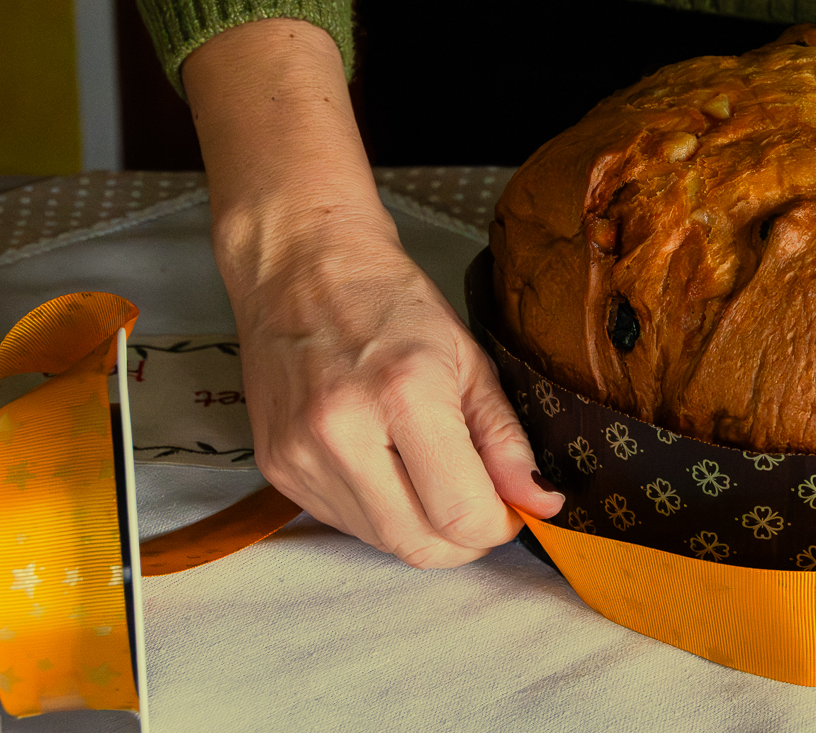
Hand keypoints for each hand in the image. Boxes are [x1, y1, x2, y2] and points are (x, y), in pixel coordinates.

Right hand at [183, 18, 561, 567]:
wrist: (301, 269)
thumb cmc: (389, 303)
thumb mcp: (468, 359)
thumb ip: (506, 440)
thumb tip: (539, 504)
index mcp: (403, 394)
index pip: (460, 514)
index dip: (498, 524)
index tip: (511, 507)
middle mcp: (341, 433)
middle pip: (421, 545)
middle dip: (464, 537)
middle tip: (480, 500)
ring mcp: (300, 456)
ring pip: (384, 543)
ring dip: (422, 526)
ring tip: (430, 471)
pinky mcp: (276, 470)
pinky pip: (347, 524)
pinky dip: (381, 512)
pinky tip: (387, 466)